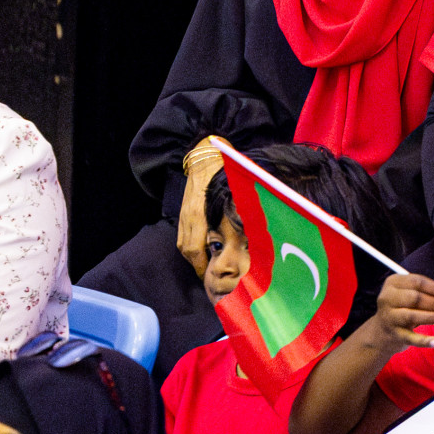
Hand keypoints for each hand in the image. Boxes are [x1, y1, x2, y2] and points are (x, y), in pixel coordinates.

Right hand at [177, 137, 223, 277]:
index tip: (210, 276)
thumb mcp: (234, 194)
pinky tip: (201, 252)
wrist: (206, 156)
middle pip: (188, 250)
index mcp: (199, 214)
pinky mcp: (183, 212)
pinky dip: (191, 247)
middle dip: (197, 266)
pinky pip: (183, 236)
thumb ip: (237, 215)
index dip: (201, 266)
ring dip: (194, 258)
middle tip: (209, 278)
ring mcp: (184, 214)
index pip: (195, 249)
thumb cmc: (224, 174)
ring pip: (184, 245)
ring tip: (206, 268)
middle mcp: (189, 216)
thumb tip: (249, 235)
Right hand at [373, 273, 433, 351]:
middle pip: (415, 298)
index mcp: (393, 282)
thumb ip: (433, 288)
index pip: (418, 282)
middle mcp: (387, 298)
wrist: (382, 331)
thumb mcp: (415, 294)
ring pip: (412, 316)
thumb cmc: (404, 307)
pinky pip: (410, 338)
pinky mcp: (392, 334)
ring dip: (433, 317)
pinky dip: (424, 340)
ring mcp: (388, 317)